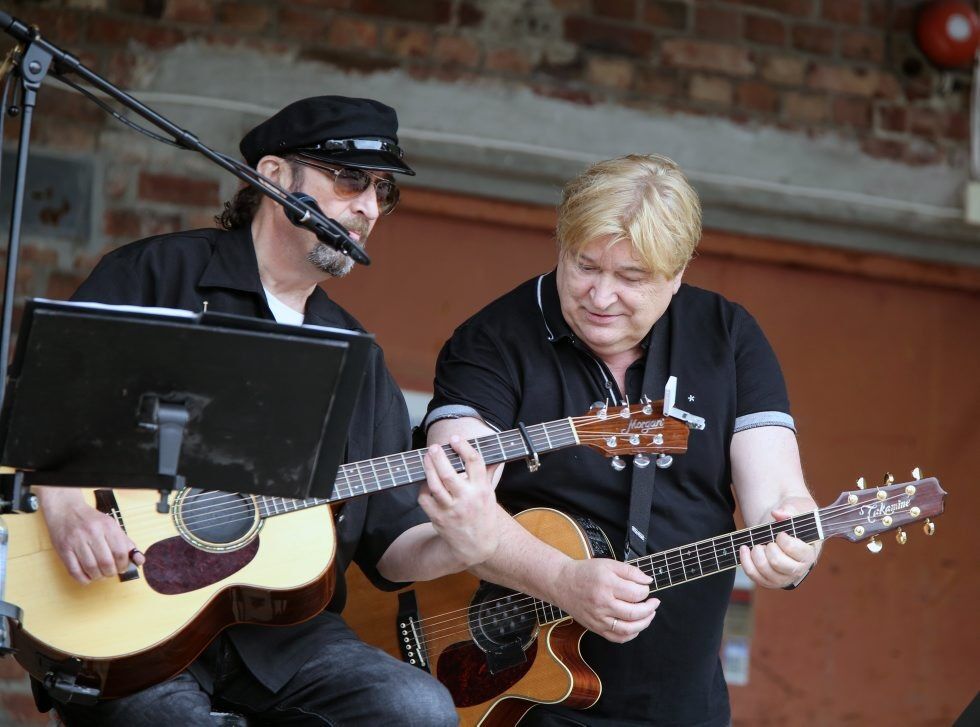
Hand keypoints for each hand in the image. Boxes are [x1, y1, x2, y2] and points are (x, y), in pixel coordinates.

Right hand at [38, 488, 143, 584]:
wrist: (65, 511)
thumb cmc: (91, 521)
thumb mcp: (111, 526)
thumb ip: (126, 543)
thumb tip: (139, 560)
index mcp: (107, 526)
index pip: (120, 552)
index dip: (123, 564)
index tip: (122, 567)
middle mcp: (92, 533)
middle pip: (106, 562)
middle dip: (111, 572)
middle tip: (111, 572)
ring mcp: (76, 541)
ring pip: (90, 568)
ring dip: (98, 577)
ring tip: (100, 574)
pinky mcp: (64, 549)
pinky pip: (74, 571)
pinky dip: (83, 579)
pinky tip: (88, 577)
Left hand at [418, 436, 499, 568]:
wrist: (476, 547)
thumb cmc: (483, 517)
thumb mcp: (490, 496)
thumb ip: (489, 474)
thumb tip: (496, 457)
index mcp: (482, 490)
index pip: (474, 463)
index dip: (464, 447)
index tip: (455, 438)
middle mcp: (467, 499)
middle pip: (449, 474)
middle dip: (439, 457)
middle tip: (434, 447)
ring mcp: (451, 510)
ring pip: (435, 485)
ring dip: (428, 468)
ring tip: (427, 457)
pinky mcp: (438, 518)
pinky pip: (425, 499)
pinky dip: (423, 488)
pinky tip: (426, 481)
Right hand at [552, 558, 659, 643]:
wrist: (562, 584)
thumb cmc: (586, 573)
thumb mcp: (608, 564)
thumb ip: (630, 571)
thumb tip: (648, 581)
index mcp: (606, 585)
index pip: (635, 593)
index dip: (646, 591)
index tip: (646, 587)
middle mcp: (602, 603)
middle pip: (634, 613)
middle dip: (650, 609)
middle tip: (654, 603)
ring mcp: (598, 618)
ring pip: (628, 629)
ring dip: (644, 623)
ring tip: (649, 615)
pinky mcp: (595, 628)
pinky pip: (618, 638)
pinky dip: (631, 635)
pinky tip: (636, 626)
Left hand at [739, 501, 816, 588]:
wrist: (783, 528)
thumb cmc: (794, 519)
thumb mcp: (797, 508)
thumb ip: (791, 510)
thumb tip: (777, 513)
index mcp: (809, 553)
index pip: (795, 550)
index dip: (783, 540)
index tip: (780, 533)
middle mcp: (798, 569)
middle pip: (778, 563)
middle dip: (769, 548)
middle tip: (770, 541)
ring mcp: (783, 577)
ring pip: (765, 571)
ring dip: (757, 555)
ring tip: (758, 545)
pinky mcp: (769, 580)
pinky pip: (754, 576)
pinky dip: (746, 562)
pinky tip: (745, 549)